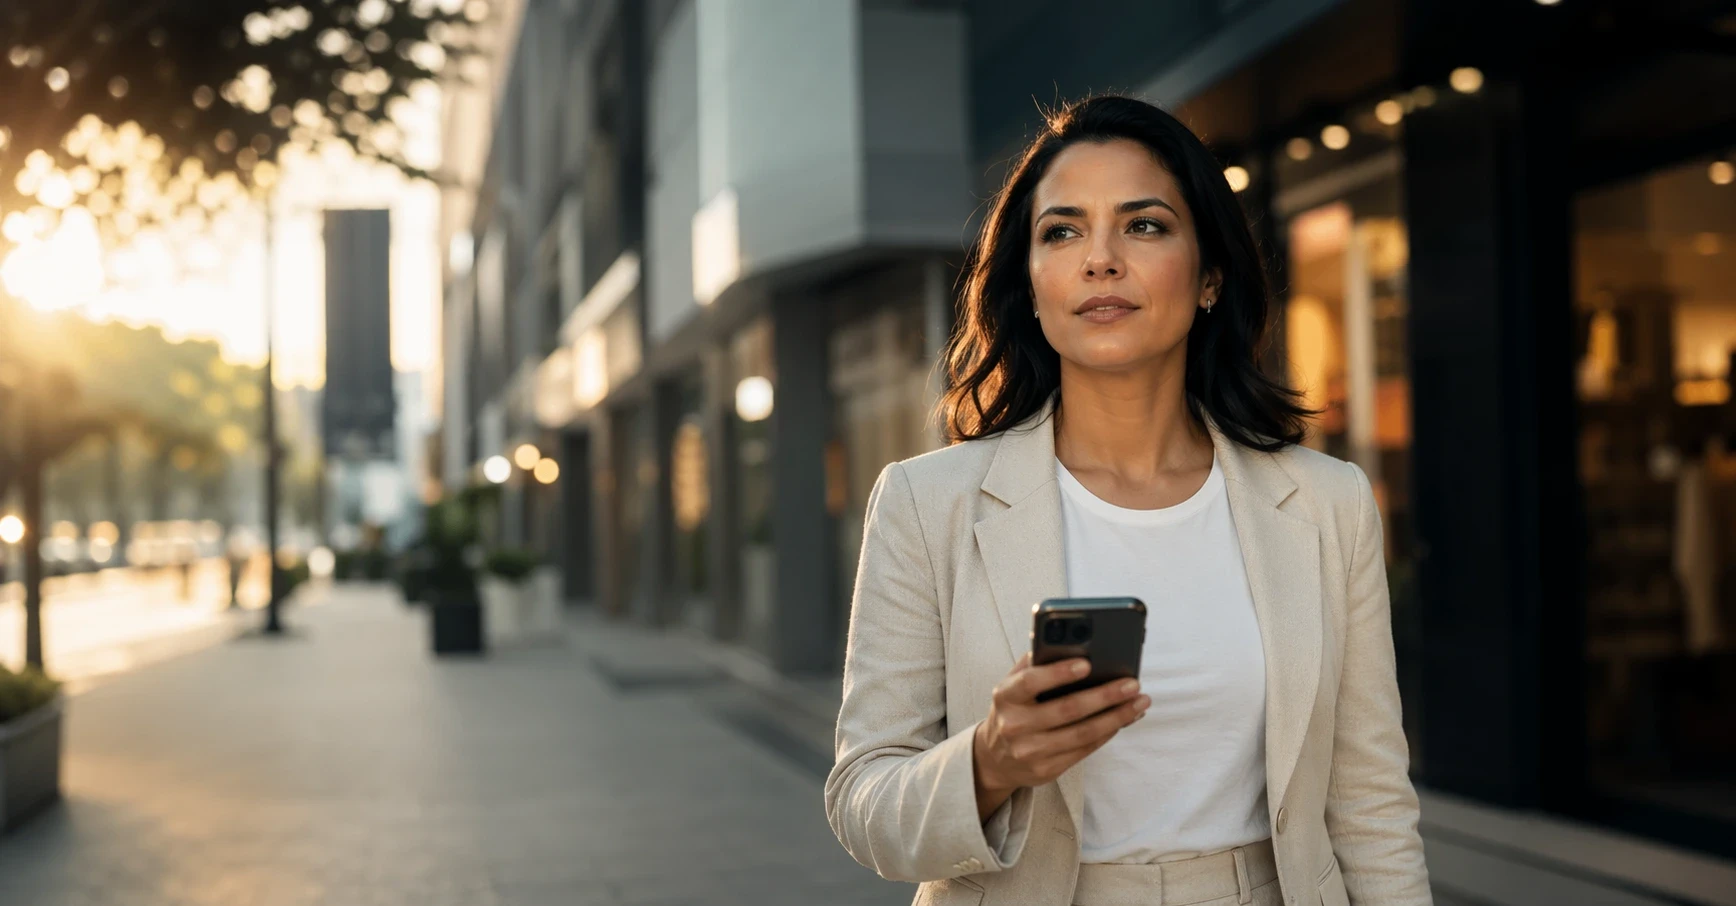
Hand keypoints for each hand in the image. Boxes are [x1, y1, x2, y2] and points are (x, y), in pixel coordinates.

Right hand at [971, 653, 1148, 819]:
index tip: (1087, 663)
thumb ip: (1035, 663)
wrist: (995, 758)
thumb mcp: (1013, 685)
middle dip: (1104, 696)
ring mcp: (1031, 751)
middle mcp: (1015, 725)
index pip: (1031, 682)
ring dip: (1116, 717)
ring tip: (1139, 702)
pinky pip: (1085, 750)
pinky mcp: (1047, 770)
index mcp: (1006, 697)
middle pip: (1067, 710)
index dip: (1059, 673)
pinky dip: (1108, 733)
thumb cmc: (1013, 710)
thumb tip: (1071, 644)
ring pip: (1082, 733)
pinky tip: (1123, 719)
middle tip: (1132, 684)